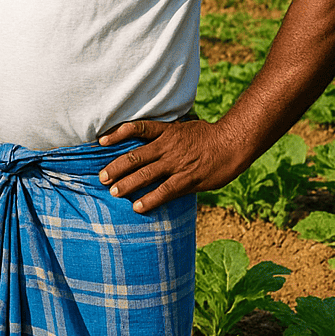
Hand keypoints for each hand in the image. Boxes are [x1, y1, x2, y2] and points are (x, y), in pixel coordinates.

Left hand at [97, 119, 250, 213]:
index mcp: (167, 132)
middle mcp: (167, 147)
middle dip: (116, 167)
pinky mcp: (187, 179)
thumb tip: (152, 138)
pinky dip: (150, 199)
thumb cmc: (210, 136)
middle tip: (102, 177)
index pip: (138, 129)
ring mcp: (176, 163)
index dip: (117, 134)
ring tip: (113, 192)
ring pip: (146, 174)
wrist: (233, 143)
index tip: (101, 141)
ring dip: (127, 184)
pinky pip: (165, 190)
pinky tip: (137, 207)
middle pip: (135, 156)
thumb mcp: (185, 128)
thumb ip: (168, 134)